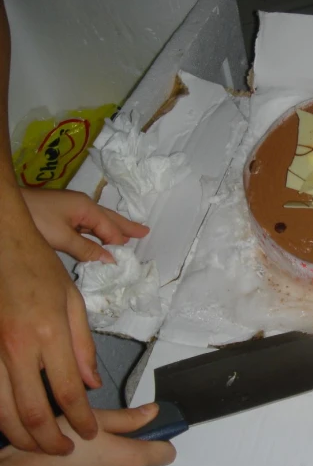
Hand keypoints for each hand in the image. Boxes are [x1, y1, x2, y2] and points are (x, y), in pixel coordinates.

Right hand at [0, 216, 99, 454]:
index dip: (80, 419)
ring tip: (39, 445)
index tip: (90, 431)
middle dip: (49, 440)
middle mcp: (18, 348)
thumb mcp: (73, 302)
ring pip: (2, 410)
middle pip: (32, 411)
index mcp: (50, 334)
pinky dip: (0, 414)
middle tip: (64, 450)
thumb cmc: (40, 269)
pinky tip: (12, 422)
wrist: (0, 248)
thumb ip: (82, 346)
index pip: (69, 391)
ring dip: (21, 436)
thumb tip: (91, 383)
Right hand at [0, 404, 175, 465]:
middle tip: (106, 436)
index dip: (160, 439)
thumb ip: (129, 417)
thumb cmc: (56, 449)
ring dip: (111, 463)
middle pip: (141, 463)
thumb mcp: (94, 420)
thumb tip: (152, 411)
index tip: (148, 430)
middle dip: (129, 450)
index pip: (167, 452)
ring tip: (87, 451)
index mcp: (132, 461)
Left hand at [21, 188, 149, 263]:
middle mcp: (83, 205)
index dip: (119, 243)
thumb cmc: (35, 219)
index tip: (126, 259)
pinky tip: (100, 236)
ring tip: (129, 234)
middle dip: (127, 227)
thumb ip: (87, 249)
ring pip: (100, 220)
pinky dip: (99, 230)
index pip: (110, 228)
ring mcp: (72, 208)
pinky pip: (88, 223)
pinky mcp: (62, 214)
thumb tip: (111, 260)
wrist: (8, 206)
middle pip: (110, 218)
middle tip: (146, 232)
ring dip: (114, 228)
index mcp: (87, 208)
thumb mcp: (62, 237)